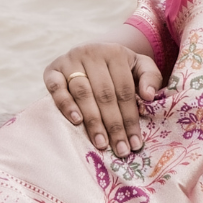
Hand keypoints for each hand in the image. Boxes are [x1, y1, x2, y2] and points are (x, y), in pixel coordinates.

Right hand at [44, 43, 162, 157]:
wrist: (88, 53)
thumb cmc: (117, 67)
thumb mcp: (139, 65)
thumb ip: (150, 76)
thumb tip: (148, 96)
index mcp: (115, 52)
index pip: (125, 90)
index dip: (131, 118)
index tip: (136, 143)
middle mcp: (91, 53)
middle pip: (105, 94)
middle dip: (114, 125)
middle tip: (120, 150)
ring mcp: (69, 61)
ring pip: (83, 93)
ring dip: (93, 121)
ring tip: (101, 143)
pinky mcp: (52, 70)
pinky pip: (56, 88)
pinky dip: (65, 104)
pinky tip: (76, 121)